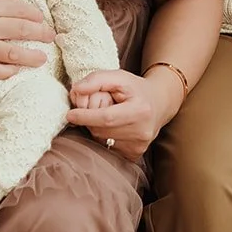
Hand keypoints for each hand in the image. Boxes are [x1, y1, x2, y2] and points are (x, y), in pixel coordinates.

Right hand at [0, 0, 55, 78]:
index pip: (23, 10)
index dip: (37, 15)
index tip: (42, 19)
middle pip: (24, 31)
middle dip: (42, 34)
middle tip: (51, 37)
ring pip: (14, 54)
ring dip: (33, 57)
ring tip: (42, 58)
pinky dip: (9, 71)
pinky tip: (17, 68)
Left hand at [65, 69, 181, 161]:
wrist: (160, 103)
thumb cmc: (136, 89)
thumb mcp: (119, 77)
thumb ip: (96, 80)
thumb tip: (76, 90)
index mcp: (140, 110)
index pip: (106, 118)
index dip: (85, 116)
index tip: (70, 114)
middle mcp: (142, 131)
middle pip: (100, 130)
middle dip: (91, 119)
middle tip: (98, 107)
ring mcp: (139, 145)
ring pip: (101, 140)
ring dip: (97, 128)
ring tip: (110, 115)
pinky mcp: (135, 154)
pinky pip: (107, 148)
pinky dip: (104, 137)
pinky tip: (114, 127)